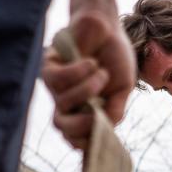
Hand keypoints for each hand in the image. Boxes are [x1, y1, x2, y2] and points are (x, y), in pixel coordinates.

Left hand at [41, 10, 135, 148]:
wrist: (107, 28)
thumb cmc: (115, 58)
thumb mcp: (123, 89)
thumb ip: (115, 110)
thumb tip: (107, 130)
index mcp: (87, 112)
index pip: (75, 136)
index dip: (82, 142)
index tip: (97, 137)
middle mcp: (69, 102)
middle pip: (61, 126)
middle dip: (80, 125)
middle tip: (96, 115)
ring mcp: (57, 87)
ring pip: (63, 102)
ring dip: (87, 88)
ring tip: (101, 72)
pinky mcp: (49, 67)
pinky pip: (59, 80)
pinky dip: (79, 72)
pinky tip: (90, 62)